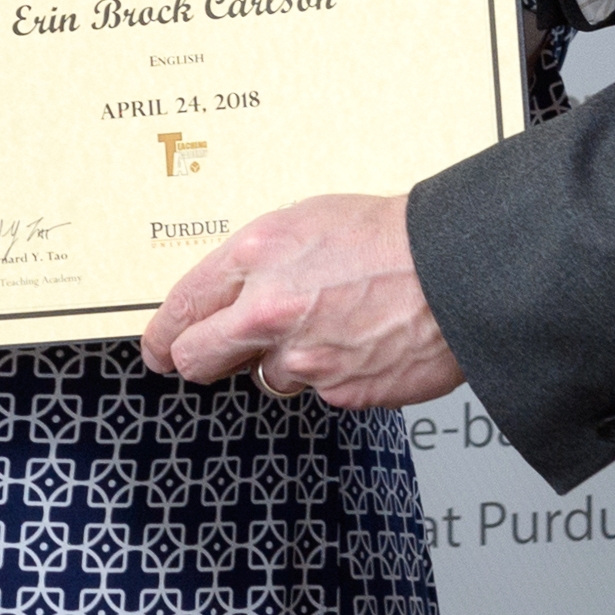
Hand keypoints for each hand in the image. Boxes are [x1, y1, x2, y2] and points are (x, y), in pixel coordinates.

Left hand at [142, 193, 463, 410]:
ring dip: (284, 361)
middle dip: (194, 360)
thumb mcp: (307, 222)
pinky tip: (360, 344)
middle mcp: (269, 311)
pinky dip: (333, 374)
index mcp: (256, 256)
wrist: (456, 271)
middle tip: (202, 358)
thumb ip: (260, 260)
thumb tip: (229, 291)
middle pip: (196, 358)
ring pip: (266, 376)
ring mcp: (303, 358)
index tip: (158, 344)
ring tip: (328, 327)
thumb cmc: (392, 238)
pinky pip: (320, 390)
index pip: (182, 305)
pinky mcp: (339, 392)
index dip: (163, 332)